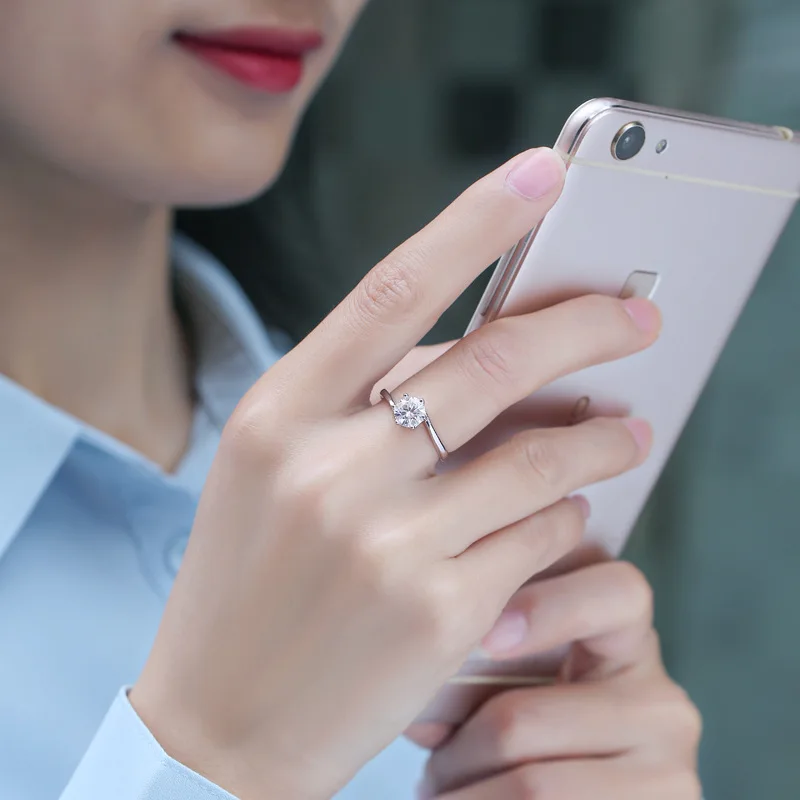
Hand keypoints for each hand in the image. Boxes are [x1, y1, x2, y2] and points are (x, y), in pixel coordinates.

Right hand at [130, 148, 660, 799]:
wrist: (221, 720)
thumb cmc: (248, 585)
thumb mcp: (273, 473)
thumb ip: (357, 408)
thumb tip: (474, 355)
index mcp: (279, 413)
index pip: (393, 286)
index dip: (476, 221)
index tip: (541, 175)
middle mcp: (330, 465)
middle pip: (493, 360)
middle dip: (585, 326)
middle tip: (636, 314)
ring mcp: (388, 541)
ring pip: (538, 456)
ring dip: (600, 437)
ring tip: (630, 429)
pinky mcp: (440, 611)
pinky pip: (540, 536)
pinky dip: (568, 517)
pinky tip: (569, 515)